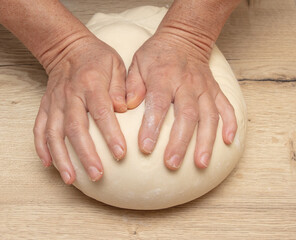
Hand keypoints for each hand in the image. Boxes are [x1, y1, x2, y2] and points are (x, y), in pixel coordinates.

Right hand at [33, 35, 126, 183]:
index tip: (120, 154)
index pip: (101, 112)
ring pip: (54, 133)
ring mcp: (55, 102)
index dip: (111, 134)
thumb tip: (123, 109)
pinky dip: (41, 147)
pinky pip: (39, 128)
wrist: (67, 48)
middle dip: (86, 154)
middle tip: (97, 175)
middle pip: (76, 128)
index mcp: (91, 84)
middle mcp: (71, 95)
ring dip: (62, 158)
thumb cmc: (97, 58)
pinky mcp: (45, 106)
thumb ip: (120, 87)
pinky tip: (48, 164)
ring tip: (70, 179)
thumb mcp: (116, 65)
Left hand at [126, 32, 236, 169]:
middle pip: (187, 115)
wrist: (184, 37)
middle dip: (180, 142)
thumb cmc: (156, 54)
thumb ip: (132, 86)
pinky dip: (230, 123)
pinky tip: (228, 141)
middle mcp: (187, 84)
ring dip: (206, 141)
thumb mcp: (137, 63)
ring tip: (202, 164)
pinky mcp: (215, 90)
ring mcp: (204, 87)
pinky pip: (226, 106)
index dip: (152, 127)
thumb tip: (126, 107)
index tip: (146, 148)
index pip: (158, 104)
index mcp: (163, 77)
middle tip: (172, 164)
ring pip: (209, 116)